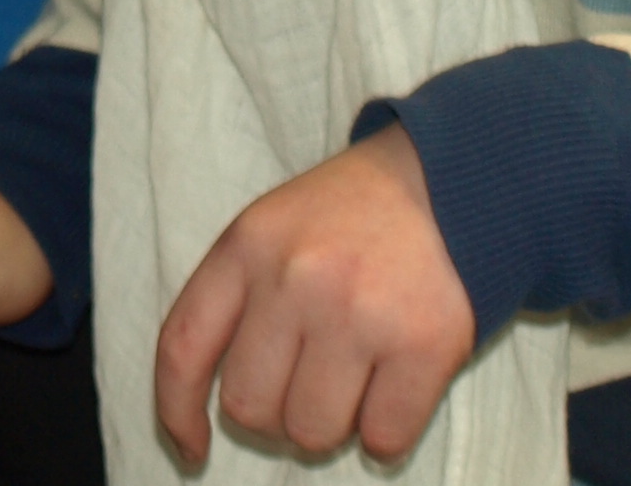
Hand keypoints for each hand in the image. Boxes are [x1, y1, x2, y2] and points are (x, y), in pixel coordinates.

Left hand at [155, 125, 474, 466]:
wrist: (453, 182)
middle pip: (249, 406)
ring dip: (333, 426)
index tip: (192, 448)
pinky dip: (385, 434)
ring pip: (312, 433)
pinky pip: (382, 440)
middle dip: (275, 416)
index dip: (177, 411)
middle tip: (308, 388)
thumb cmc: (353, 219)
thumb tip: (205, 405)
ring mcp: (359, 312)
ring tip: (355, 379)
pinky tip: (394, 390)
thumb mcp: (273, 229)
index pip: (183, 347)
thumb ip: (237, 299)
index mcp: (246, 245)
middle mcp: (295, 278)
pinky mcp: (423, 345)